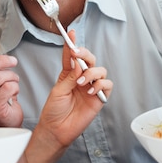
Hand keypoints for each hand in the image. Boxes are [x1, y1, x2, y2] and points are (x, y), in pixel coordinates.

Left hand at [25, 30, 111, 162]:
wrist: (56, 130)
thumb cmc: (54, 111)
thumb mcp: (58, 90)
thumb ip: (70, 76)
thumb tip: (78, 61)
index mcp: (69, 73)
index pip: (72, 55)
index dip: (72, 43)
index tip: (70, 33)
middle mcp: (81, 78)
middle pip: (90, 59)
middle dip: (85, 55)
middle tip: (78, 57)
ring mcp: (91, 88)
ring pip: (101, 70)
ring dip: (92, 73)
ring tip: (81, 83)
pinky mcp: (99, 98)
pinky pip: (107, 86)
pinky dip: (100, 85)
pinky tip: (90, 91)